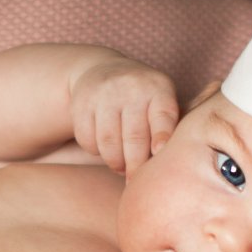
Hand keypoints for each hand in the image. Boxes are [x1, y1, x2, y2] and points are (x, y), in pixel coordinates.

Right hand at [69, 57, 178, 173]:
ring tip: (120, 166)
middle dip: (135, 166)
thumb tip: (169, 169)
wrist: (102, 70)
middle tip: (135, 180)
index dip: (162, 137)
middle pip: (134, 138)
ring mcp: (105, 94)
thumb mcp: (160, 101)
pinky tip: (103, 148)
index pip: (162, 116)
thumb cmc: (142, 99)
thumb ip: (169, 129)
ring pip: (108, 142)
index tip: (159, 153)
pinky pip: (87, 139)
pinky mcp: (82, 103)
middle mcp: (132, 88)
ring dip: (115, 162)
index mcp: (158, 89)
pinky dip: (95, 151)